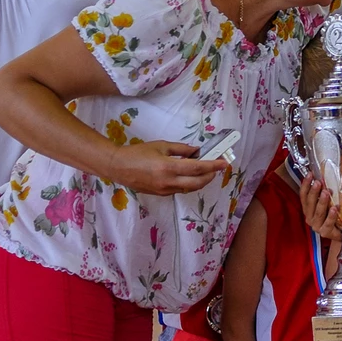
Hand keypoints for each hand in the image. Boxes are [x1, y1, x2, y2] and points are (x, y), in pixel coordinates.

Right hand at [106, 140, 226, 195]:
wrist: (117, 167)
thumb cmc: (138, 153)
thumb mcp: (161, 145)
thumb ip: (181, 149)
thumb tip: (197, 152)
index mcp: (168, 167)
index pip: (197, 168)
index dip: (213, 166)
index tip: (224, 163)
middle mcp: (168, 181)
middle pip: (197, 183)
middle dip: (210, 176)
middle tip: (216, 168)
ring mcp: (164, 190)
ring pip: (189, 189)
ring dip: (200, 181)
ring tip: (206, 172)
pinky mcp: (160, 194)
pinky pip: (179, 190)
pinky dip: (189, 184)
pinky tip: (190, 176)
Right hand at [299, 174, 341, 239]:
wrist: (341, 233)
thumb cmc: (333, 215)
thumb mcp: (327, 203)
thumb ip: (323, 193)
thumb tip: (323, 177)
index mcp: (308, 209)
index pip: (303, 196)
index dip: (306, 185)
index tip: (310, 174)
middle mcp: (309, 217)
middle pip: (310, 203)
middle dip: (314, 192)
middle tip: (318, 182)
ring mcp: (316, 226)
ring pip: (318, 213)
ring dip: (322, 202)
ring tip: (326, 192)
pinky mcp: (325, 232)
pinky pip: (328, 223)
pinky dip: (331, 216)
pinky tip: (335, 208)